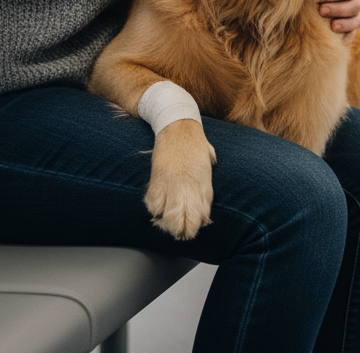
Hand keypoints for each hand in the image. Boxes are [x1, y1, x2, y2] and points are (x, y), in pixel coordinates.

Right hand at [145, 119, 216, 240]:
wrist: (179, 127)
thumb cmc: (195, 146)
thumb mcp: (206, 166)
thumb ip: (205, 185)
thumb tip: (204, 204)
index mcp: (204, 185)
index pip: (201, 216)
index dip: (195, 226)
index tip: (191, 229)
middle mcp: (189, 188)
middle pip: (185, 223)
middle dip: (181, 231)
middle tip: (178, 232)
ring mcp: (173, 184)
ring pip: (169, 217)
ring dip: (167, 224)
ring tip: (166, 224)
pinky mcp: (158, 178)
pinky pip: (153, 203)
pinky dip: (154, 208)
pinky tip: (156, 207)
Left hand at [317, 0, 359, 44]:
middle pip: (356, 5)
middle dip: (338, 9)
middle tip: (320, 10)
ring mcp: (359, 7)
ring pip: (357, 19)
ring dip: (345, 24)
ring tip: (331, 27)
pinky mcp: (353, 18)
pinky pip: (354, 31)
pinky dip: (347, 37)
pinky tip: (337, 42)